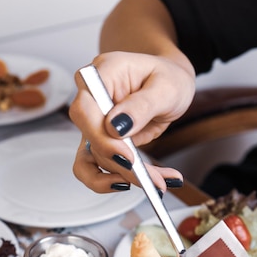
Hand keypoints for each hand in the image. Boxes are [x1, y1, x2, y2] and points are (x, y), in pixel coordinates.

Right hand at [69, 51, 195, 192]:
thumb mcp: (165, 88)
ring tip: (161, 182)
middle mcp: (92, 100)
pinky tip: (153, 182)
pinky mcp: (104, 143)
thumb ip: (140, 105)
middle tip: (153, 181)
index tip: (127, 156)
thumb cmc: (168, 78)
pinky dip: (127, 179)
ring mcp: (95, 124)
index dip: (101, 137)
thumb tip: (115, 127)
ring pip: (99, 161)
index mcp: (103, 74)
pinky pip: (106, 168)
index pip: (84, 109)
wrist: (171, 84)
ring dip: (131, 176)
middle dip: (122, 166)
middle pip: (92, 141)